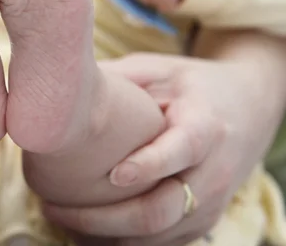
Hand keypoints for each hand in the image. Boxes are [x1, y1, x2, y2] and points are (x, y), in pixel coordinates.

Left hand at [44, 53, 283, 244]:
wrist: (246, 109)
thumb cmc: (191, 87)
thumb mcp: (161, 71)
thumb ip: (122, 79)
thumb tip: (67, 84)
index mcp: (205, 126)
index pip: (181, 151)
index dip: (148, 165)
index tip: (112, 174)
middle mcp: (213, 171)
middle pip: (161, 209)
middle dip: (102, 216)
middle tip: (53, 207)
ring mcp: (210, 203)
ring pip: (157, 237)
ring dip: (104, 235)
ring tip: (58, 219)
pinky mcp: (202, 221)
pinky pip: (161, 245)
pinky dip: (121, 243)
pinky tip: (83, 231)